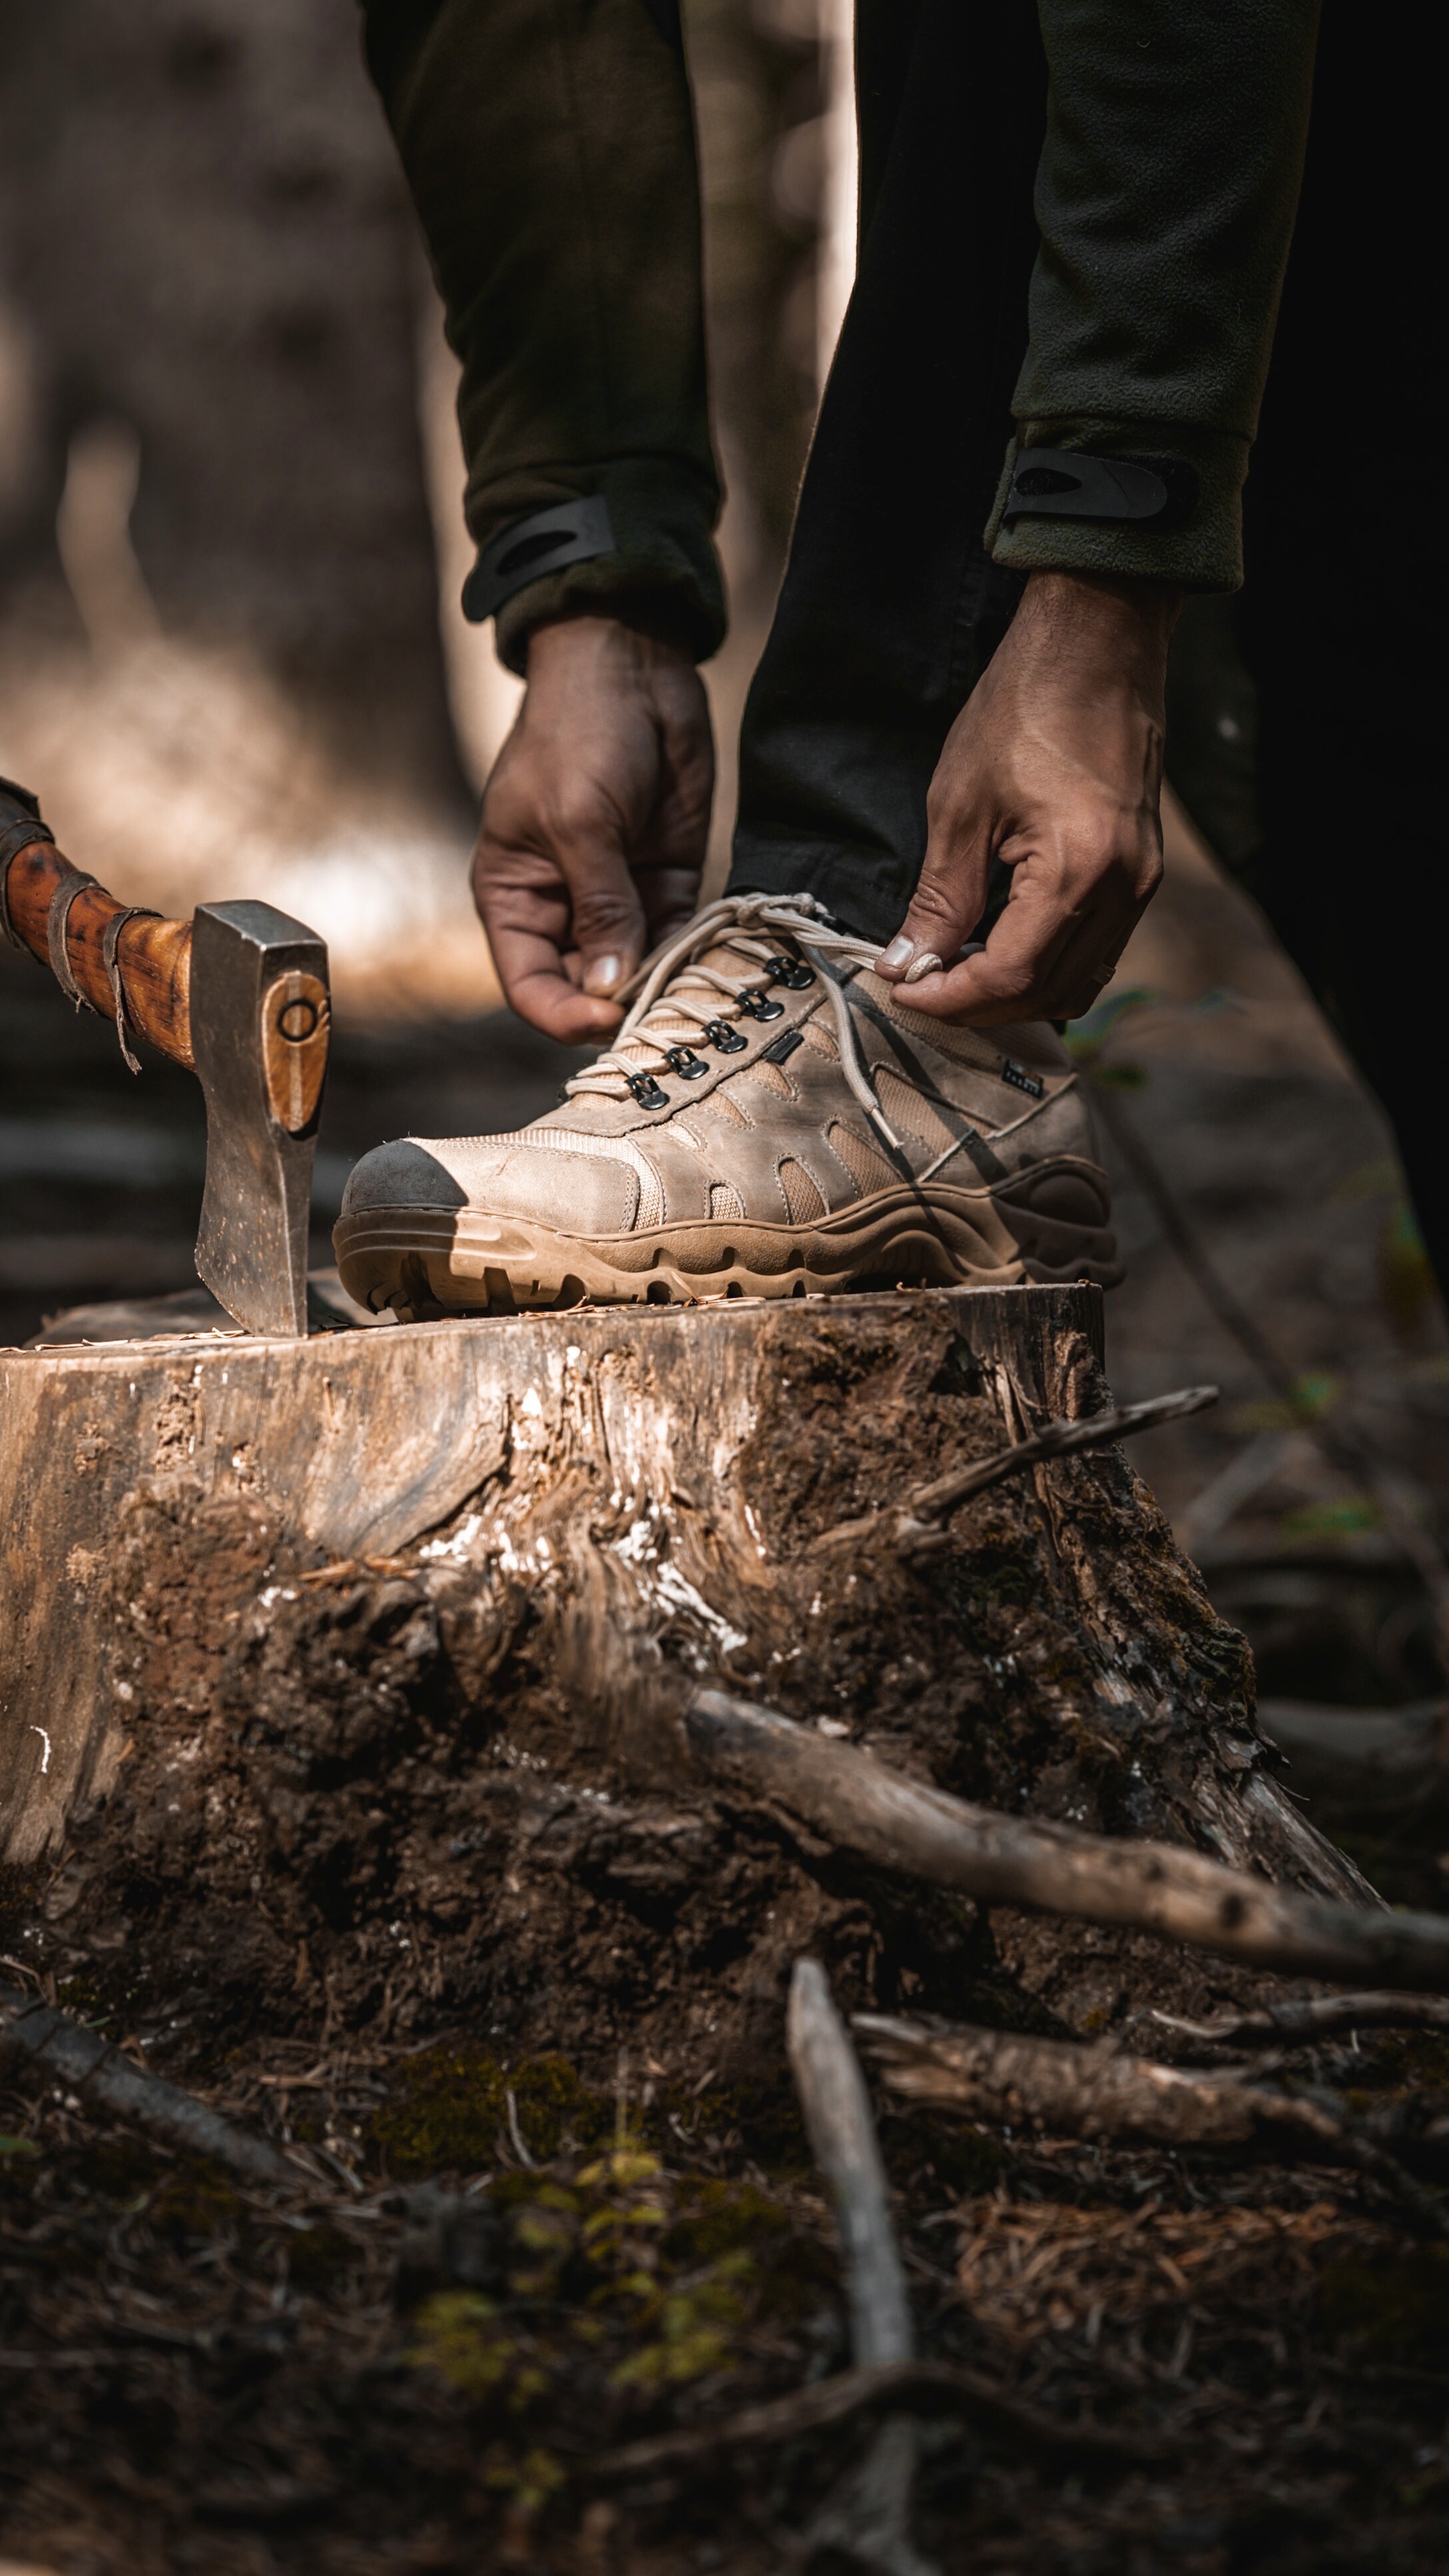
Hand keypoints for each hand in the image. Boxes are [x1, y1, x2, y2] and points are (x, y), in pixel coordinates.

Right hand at [472, 612, 713, 1042]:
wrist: (632, 667)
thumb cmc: (579, 735)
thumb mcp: (579, 821)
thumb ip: (599, 905)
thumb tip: (610, 988)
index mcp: (516, 898)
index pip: (530, 986)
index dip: (565, 1013)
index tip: (608, 1017)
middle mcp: (564, 908)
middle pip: (587, 990)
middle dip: (620, 1007)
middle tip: (662, 1008)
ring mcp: (618, 898)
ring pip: (639, 971)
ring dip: (665, 985)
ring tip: (695, 988)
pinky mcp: (668, 880)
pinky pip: (680, 937)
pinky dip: (695, 954)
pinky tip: (715, 958)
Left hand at [875, 571, 1180, 1025]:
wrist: (1097, 643)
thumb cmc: (1024, 707)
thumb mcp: (959, 805)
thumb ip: (939, 898)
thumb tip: (909, 965)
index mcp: (1079, 868)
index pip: (1011, 976)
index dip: (952, 1000)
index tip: (903, 992)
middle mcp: (1124, 887)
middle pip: (1049, 994)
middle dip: (980, 1006)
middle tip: (922, 987)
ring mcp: (1141, 882)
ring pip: (1080, 983)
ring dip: (1016, 994)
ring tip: (956, 972)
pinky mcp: (1141, 872)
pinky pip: (1097, 950)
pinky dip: (1047, 965)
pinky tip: (998, 944)